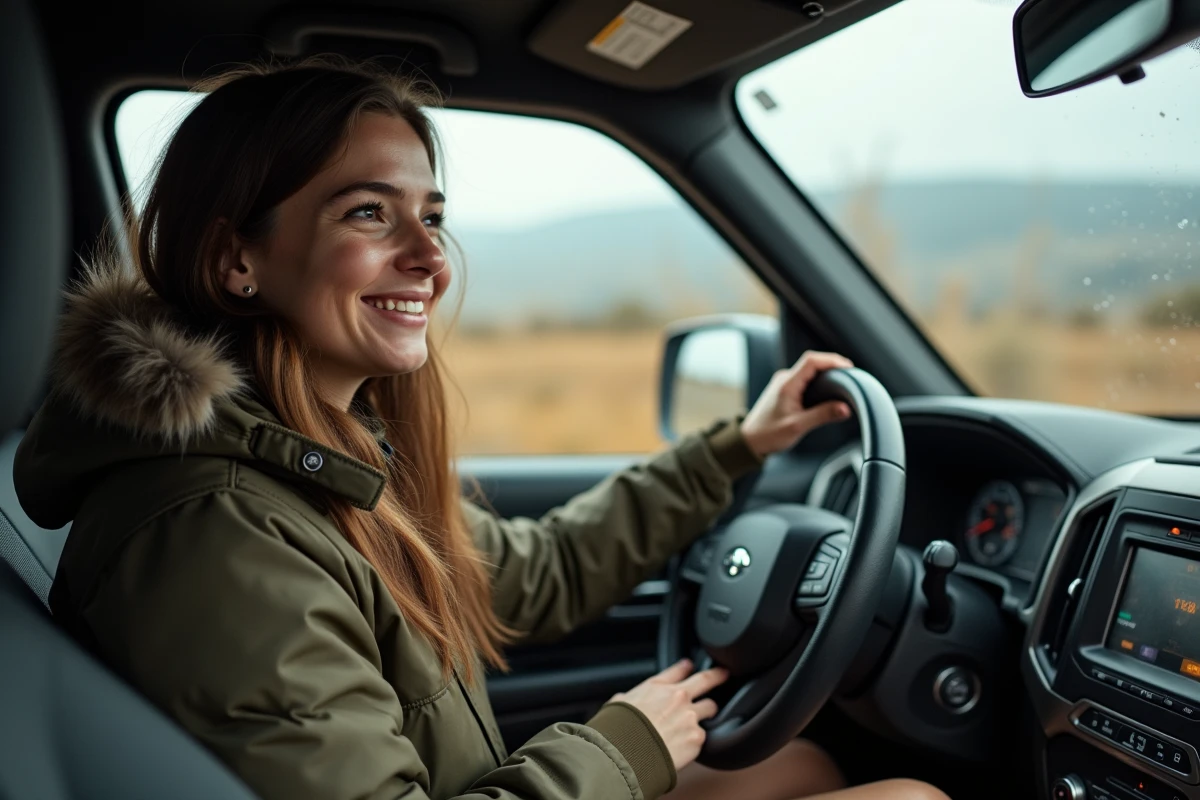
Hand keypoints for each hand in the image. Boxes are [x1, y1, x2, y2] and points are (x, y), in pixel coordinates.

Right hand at [608, 659, 727, 771]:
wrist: (628, 754)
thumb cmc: (619, 730)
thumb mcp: (619, 704)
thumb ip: (629, 698)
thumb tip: (624, 700)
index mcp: (657, 687)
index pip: (677, 669)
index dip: (686, 666)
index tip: (690, 666)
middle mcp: (677, 697)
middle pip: (706, 679)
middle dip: (717, 675)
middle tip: (724, 673)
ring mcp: (690, 716)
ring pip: (711, 707)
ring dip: (708, 712)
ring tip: (704, 719)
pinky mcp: (697, 737)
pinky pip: (703, 735)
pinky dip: (696, 740)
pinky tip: (688, 745)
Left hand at [740, 351, 853, 458]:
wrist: (749, 440)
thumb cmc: (769, 434)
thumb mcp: (798, 427)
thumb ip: (822, 416)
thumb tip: (845, 408)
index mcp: (787, 384)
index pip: (811, 360)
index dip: (832, 360)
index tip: (849, 368)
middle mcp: (785, 379)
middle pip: (813, 362)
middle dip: (833, 366)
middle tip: (851, 376)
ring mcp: (784, 383)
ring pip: (809, 370)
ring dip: (826, 373)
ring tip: (844, 382)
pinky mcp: (785, 389)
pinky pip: (805, 378)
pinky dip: (819, 381)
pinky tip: (828, 390)